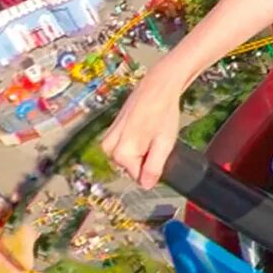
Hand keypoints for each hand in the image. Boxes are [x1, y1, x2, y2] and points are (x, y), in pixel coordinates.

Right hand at [100, 68, 181, 188]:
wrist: (157, 87)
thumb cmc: (163, 114)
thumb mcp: (164, 145)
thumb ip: (154, 168)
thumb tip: (147, 186)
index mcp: (122, 154)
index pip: (138, 176)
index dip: (152, 168)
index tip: (159, 152)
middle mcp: (110, 147)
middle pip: (131, 166)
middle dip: (145, 158)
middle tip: (157, 140)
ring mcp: (108, 137)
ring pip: (127, 156)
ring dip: (140, 149)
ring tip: (152, 132)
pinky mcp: (110, 129)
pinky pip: (123, 145)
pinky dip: (135, 141)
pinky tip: (145, 127)